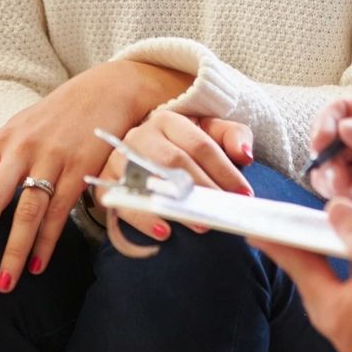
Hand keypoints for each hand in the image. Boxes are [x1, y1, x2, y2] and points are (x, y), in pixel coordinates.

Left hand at [0, 59, 188, 290]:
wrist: (103, 92)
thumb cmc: (48, 118)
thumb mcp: (6, 131)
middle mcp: (21, 150)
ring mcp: (51, 159)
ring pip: (27, 211)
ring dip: (13, 250)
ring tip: (2, 284)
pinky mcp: (80, 169)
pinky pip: (60, 211)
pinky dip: (48, 241)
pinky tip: (38, 266)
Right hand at [93, 109, 255, 242]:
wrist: (145, 155)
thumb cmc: (184, 146)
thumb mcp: (210, 133)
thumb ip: (232, 136)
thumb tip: (244, 154)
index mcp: (168, 120)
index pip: (200, 145)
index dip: (224, 170)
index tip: (243, 193)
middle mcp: (141, 135)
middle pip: (175, 162)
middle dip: (203, 189)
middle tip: (222, 211)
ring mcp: (120, 158)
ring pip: (151, 181)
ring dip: (176, 205)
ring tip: (200, 224)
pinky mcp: (107, 182)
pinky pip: (123, 202)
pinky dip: (144, 218)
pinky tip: (165, 231)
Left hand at [257, 199, 351, 351]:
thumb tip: (334, 209)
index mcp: (332, 312)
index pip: (298, 267)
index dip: (279, 243)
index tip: (258, 230)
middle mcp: (343, 335)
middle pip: (319, 286)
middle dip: (314, 257)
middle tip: (302, 234)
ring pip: (346, 299)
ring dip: (345, 272)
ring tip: (347, 247)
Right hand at [308, 98, 351, 240]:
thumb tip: (345, 129)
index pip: (340, 114)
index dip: (325, 125)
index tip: (323, 141)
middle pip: (330, 150)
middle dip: (328, 163)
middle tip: (341, 177)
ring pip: (333, 180)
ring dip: (337, 186)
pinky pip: (348, 207)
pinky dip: (348, 208)